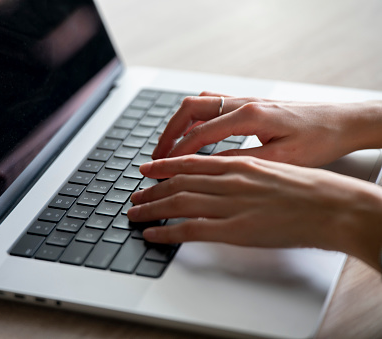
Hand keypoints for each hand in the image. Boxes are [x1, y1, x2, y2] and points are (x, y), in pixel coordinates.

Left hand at [128, 155, 381, 271]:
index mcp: (238, 164)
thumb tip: (227, 174)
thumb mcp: (272, 167)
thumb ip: (244, 170)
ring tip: (135, 214)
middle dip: (152, 190)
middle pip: (178, 183)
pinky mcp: (234, 230)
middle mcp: (229, 180)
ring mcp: (230, 204)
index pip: (190, 162)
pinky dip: (166, 232)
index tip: (148, 169)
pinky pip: (190, 230)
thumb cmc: (309, 187)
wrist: (333, 205)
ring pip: (178, 203)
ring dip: (151, 209)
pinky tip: (152, 234)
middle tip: (135, 196)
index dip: (164, 166)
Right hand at [152, 93, 381, 166]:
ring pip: (199, 104)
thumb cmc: (320, 140)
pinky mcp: (249, 104)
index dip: (177, 153)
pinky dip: (195, 119)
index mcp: (251, 116)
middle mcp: (244, 103)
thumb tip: (209, 168)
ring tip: (168, 147)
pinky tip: (193, 134)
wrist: (342, 123)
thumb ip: (243, 161)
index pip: (200, 133)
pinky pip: (212, 104)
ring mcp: (246, 100)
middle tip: (156, 155)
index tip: (162, 168)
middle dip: (169, 133)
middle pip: (191, 110)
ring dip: (179, 124)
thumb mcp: (282, 159)